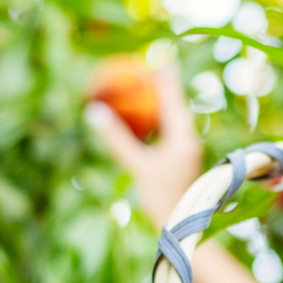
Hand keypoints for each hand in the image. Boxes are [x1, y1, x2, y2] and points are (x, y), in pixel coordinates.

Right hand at [88, 63, 202, 227]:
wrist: (181, 227)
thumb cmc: (161, 198)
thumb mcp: (137, 166)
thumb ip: (117, 139)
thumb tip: (94, 112)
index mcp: (184, 137)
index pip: (173, 97)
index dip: (166, 75)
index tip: (161, 55)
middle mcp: (188, 140)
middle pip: (174, 105)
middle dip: (162, 87)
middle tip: (150, 67)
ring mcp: (185, 152)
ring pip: (171, 120)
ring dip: (158, 105)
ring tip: (146, 88)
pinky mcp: (180, 162)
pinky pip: (166, 135)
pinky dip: (154, 124)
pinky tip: (142, 122)